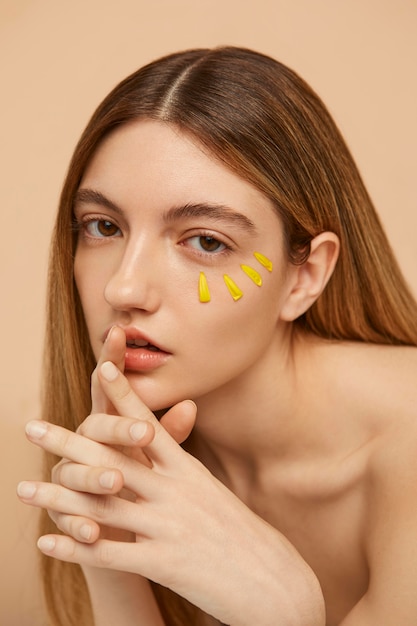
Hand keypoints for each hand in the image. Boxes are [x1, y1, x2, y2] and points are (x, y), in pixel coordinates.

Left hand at [18, 357, 323, 624]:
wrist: (276, 581)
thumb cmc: (244, 535)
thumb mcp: (214, 495)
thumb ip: (185, 472)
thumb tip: (166, 451)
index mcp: (189, 472)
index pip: (149, 425)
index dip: (122, 395)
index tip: (101, 367)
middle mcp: (176, 492)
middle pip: (112, 460)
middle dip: (68, 441)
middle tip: (32, 425)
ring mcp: (169, 526)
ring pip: (101, 506)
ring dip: (56, 496)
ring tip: (23, 488)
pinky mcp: (164, 563)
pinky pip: (109, 553)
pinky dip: (74, 546)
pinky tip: (46, 540)